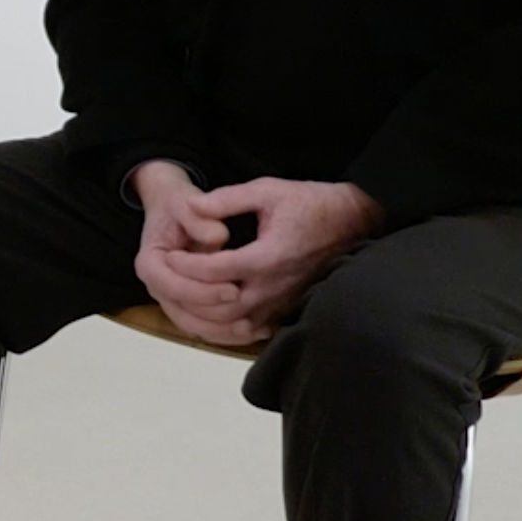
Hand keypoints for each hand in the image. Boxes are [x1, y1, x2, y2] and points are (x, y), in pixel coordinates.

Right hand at [128, 160, 246, 344]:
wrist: (173, 210)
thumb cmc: (178, 205)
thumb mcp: (185, 201)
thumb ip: (199, 217)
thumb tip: (218, 236)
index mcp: (150, 263)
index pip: (173, 286)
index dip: (203, 291)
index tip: (234, 288)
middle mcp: (157, 287)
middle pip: (183, 313)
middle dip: (216, 313)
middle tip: (251, 308)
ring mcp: (172, 300)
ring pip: (195, 327)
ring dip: (224, 331)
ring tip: (255, 327)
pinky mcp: (188, 307)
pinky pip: (206, 328)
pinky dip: (228, 333)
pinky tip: (257, 330)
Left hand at [141, 170, 386, 346]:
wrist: (352, 221)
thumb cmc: (309, 203)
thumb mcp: (266, 189)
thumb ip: (226, 199)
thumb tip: (191, 206)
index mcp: (269, 256)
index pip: (216, 271)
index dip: (186, 265)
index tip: (169, 255)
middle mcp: (275, 286)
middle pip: (221, 307)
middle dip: (189, 297)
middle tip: (169, 281)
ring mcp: (282, 302)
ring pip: (234, 326)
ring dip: (204, 316)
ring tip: (181, 298)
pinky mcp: (287, 310)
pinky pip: (250, 331)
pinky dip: (225, 328)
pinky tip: (208, 313)